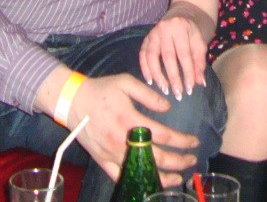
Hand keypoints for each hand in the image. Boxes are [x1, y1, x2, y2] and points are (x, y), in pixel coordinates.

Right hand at [70, 74, 199, 184]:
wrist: (72, 101)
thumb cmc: (101, 90)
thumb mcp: (126, 82)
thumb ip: (149, 95)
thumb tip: (168, 107)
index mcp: (131, 120)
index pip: (165, 135)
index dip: (183, 141)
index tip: (194, 142)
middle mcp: (123, 140)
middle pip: (158, 157)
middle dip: (179, 161)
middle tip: (192, 160)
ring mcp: (112, 153)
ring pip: (141, 172)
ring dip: (163, 177)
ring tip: (178, 177)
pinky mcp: (102, 160)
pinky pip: (121, 177)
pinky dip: (137, 182)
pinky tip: (149, 184)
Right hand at [139, 13, 207, 99]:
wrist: (183, 15)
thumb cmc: (193, 32)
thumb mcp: (200, 43)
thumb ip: (200, 62)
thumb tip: (199, 83)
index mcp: (180, 27)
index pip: (184, 54)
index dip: (187, 72)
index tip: (190, 89)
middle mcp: (164, 28)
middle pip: (167, 56)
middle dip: (172, 77)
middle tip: (177, 93)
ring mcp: (153, 32)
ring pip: (151, 56)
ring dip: (157, 75)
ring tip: (164, 89)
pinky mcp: (146, 38)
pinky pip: (142, 54)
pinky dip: (145, 68)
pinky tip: (150, 81)